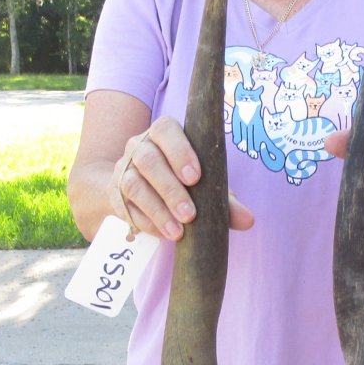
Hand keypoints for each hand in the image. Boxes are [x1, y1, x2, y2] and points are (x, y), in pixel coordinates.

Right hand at [110, 115, 253, 240]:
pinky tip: (163, 234)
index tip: (195, 177)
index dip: (180, 151)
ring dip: (157, 210)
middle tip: (190, 214)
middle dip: (170, 188)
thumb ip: (226, 201)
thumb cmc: (182, 181)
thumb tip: (248, 221)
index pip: (166, 130)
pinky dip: (146, 222)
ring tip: (177, 232)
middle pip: (149, 160)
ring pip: (134, 184)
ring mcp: (123, 168)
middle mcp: (139, 145)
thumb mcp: (206, 186)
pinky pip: (126, 207)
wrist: (137, 190)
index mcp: (163, 133)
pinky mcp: (114, 193)